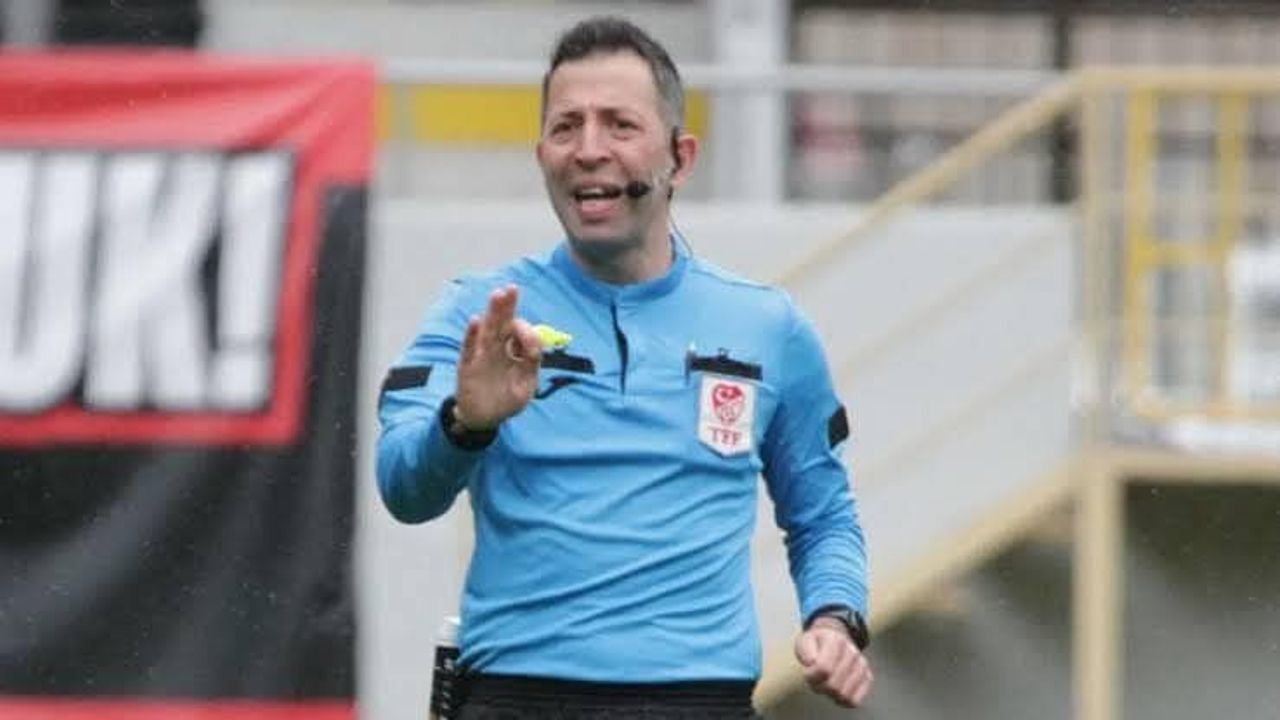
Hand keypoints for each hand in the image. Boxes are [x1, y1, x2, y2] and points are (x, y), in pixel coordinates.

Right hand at [454, 285, 541, 429]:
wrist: (484, 420)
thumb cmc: (506, 401)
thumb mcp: (526, 385)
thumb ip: (531, 364)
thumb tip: (533, 344)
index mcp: (513, 352)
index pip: (520, 333)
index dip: (525, 332)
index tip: (526, 340)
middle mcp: (497, 349)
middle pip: (502, 323)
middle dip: (507, 306)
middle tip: (511, 288)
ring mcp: (481, 356)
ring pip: (487, 331)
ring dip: (492, 313)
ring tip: (497, 295)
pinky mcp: (467, 366)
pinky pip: (469, 349)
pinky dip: (472, 336)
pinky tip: (476, 321)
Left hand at [795, 618, 872, 707]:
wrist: (835, 638)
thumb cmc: (817, 644)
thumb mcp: (805, 641)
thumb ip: (806, 653)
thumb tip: (813, 663)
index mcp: (835, 641)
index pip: (823, 668)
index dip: (811, 676)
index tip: (807, 672)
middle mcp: (852, 652)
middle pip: (833, 685)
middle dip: (819, 687)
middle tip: (815, 680)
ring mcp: (862, 665)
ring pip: (844, 695)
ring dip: (830, 694)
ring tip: (826, 683)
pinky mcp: (867, 677)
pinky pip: (855, 700)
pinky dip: (843, 701)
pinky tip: (837, 691)